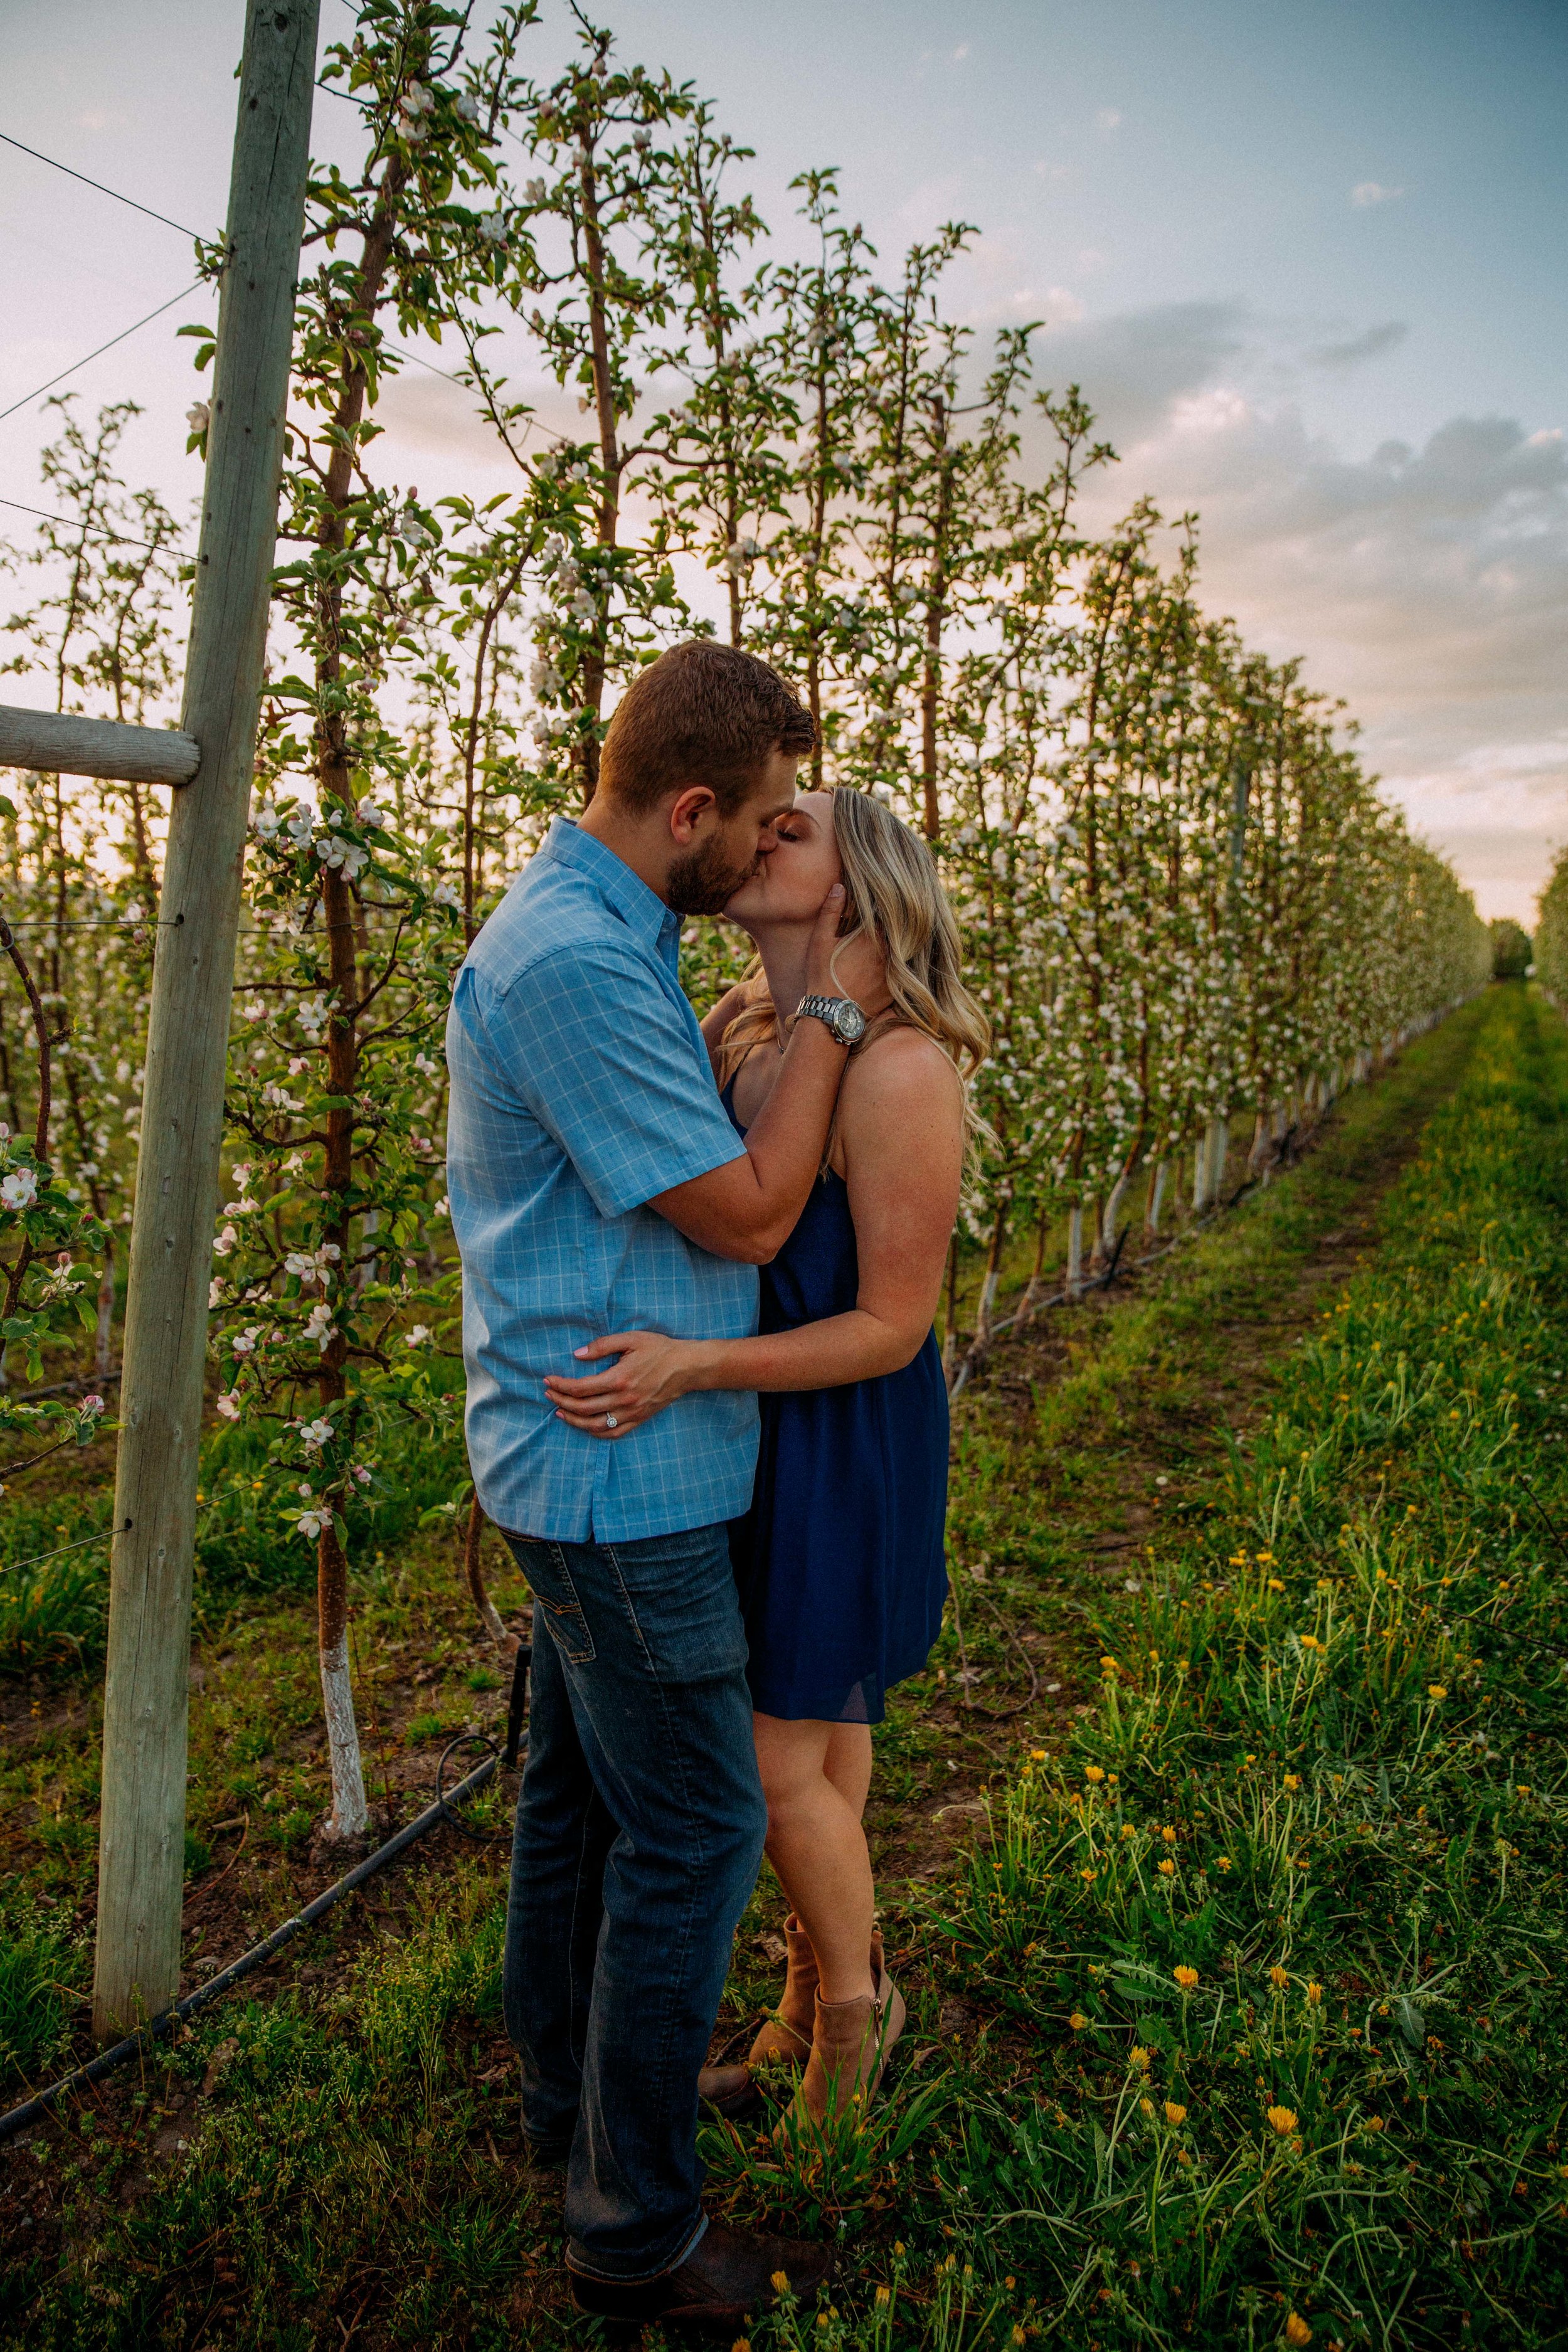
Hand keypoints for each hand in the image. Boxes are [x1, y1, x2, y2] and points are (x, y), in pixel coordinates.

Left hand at [543, 1330, 700, 1438]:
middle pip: (583, 1408)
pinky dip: (596, 1432)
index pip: (581, 1388)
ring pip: (595, 1424)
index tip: (548, 1380)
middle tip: (548, 1394)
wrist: (687, 1367)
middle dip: (561, 1401)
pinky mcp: (640, 1418)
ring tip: (560, 1412)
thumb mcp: (631, 1339)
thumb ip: (602, 1345)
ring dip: (574, 1420)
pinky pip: (614, 1433)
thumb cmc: (659, 1349)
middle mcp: (624, 1399)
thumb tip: (577, 1354)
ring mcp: (632, 1412)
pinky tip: (585, 1426)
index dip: (561, 1385)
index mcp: (619, 1378)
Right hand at [803, 883, 888, 1012]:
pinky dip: (898, 969)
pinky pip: (901, 974)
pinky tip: (887, 968)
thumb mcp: (821, 940)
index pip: (886, 915)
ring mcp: (893, 972)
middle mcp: (888, 952)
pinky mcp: (894, 989)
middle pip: (896, 934)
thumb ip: (831, 912)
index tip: (881, 905)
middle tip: (889, 923)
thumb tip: (840, 886)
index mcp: (871, 936)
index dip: (883, 910)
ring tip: (885, 948)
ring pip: (901, 953)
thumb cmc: (823, 974)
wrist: (831, 1014)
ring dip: (895, 948)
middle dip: (892, 928)